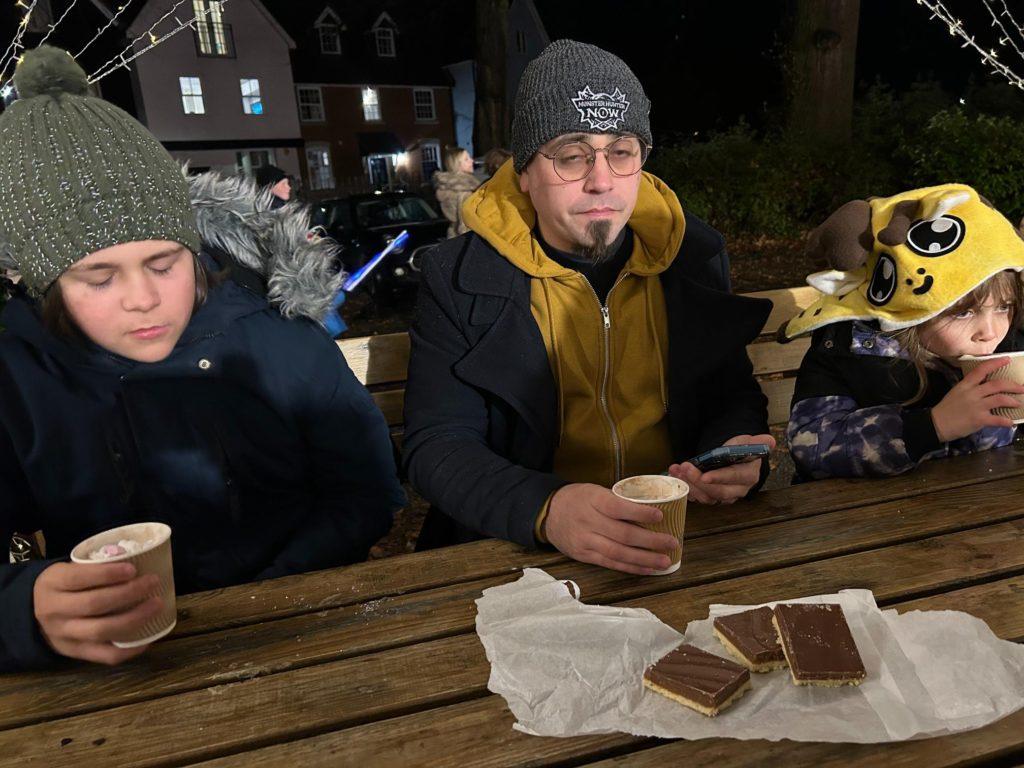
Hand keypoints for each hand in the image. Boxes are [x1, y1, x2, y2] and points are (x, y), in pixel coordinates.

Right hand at [33, 562, 163, 664]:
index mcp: (53, 584)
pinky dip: (130, 649)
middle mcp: (55, 611)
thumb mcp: (68, 569)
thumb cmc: (64, 585)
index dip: (108, 574)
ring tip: (157, 605)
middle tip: (153, 582)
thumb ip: (95, 566)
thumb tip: (138, 558)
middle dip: (128, 593)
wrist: (33, 614)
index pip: (78, 578)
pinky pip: (105, 656)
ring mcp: (64, 635)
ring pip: (101, 631)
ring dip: (134, 619)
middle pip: (94, 604)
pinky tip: (148, 637)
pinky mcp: (75, 653)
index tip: (133, 569)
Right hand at [544, 483, 679, 574]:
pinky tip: (647, 569)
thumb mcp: (594, 490)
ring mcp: (585, 541)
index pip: (617, 507)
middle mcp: (588, 521)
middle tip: (672, 542)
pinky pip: (610, 563)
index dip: (639, 513)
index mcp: (593, 500)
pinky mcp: (584, 555)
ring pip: (618, 553)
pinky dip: (631, 567)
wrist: (548, 513)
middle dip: (650, 541)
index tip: (660, 516)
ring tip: (664, 561)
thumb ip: (617, 500)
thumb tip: (651, 508)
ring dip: (644, 559)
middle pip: (622, 534)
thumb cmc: (578, 499)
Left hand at [668, 434, 775, 504]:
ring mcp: (723, 495)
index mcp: (748, 476)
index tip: (705, 476)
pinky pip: (697, 496)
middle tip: (685, 468)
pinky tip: (675, 473)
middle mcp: (737, 490)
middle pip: (718, 492)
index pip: (734, 478)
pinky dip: (684, 486)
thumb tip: (769, 441)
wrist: (733, 456)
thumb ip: (758, 441)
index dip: (719, 478)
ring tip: (677, 469)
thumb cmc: (741, 449)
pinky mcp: (710, 497)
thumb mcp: (749, 442)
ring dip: (689, 484)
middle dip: (699, 482)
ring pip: (706, 496)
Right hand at [931, 357, 1023, 441]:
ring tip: (1018, 403)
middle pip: (996, 384)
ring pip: (1000, 399)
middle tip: (1021, 387)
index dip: (995, 363)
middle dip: (1013, 385)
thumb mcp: (956, 393)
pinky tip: (1011, 422)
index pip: (981, 370)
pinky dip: (1006, 421)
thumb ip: (970, 389)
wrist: (936, 424)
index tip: (1007, 360)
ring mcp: (976, 406)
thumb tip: (986, 388)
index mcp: (965, 385)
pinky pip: (997, 419)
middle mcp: (972, 393)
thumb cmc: (945, 409)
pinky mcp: (979, 419)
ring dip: (1013, 401)